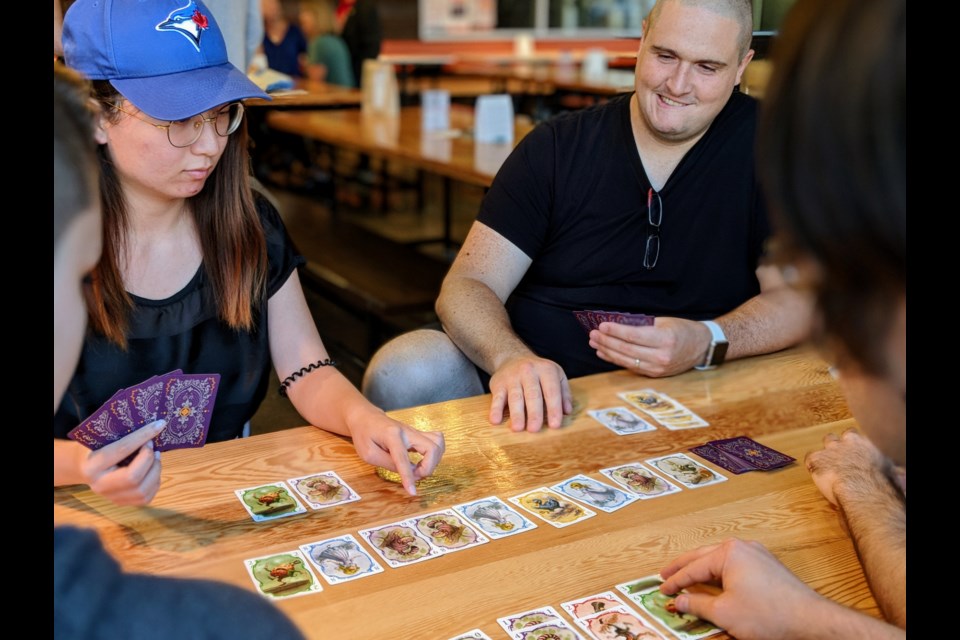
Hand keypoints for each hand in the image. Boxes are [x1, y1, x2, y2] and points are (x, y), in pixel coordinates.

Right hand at [74, 420, 165, 505]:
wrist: (85, 468)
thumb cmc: (96, 448)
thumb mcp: (102, 439)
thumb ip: (123, 436)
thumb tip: (153, 427)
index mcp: (93, 465)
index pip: (121, 449)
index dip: (143, 436)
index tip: (159, 425)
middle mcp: (100, 485)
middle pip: (133, 477)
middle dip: (149, 459)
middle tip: (153, 446)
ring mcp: (111, 497)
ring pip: (142, 490)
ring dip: (156, 470)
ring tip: (155, 457)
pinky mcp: (122, 503)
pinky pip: (146, 497)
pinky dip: (155, 481)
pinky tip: (153, 470)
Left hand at [349, 413, 444, 495]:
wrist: (366, 417)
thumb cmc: (364, 435)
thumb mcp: (368, 453)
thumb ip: (388, 463)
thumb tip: (409, 471)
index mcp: (392, 435)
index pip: (403, 458)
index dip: (408, 477)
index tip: (412, 492)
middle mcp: (407, 431)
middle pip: (431, 448)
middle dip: (428, 468)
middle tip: (415, 475)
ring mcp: (415, 431)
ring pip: (438, 443)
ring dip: (434, 461)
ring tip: (419, 469)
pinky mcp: (418, 434)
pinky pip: (436, 442)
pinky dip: (434, 455)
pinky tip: (423, 461)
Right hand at [488, 355, 572, 431]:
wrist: (512, 358)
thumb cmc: (538, 372)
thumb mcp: (556, 376)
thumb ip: (564, 393)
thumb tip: (567, 411)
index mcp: (546, 370)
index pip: (551, 391)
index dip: (554, 409)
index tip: (555, 425)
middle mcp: (529, 371)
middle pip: (532, 395)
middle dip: (534, 413)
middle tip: (534, 429)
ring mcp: (512, 377)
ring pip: (515, 397)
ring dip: (516, 414)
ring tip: (518, 428)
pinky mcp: (498, 383)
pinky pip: (497, 397)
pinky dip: (495, 409)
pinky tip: (496, 420)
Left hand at [589, 317, 710, 376]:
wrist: (702, 347)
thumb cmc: (683, 330)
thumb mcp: (664, 322)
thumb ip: (642, 325)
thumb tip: (617, 324)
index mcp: (665, 340)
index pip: (634, 336)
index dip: (616, 331)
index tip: (602, 326)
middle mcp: (661, 357)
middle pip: (627, 350)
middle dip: (607, 341)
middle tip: (593, 334)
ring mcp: (657, 368)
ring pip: (626, 360)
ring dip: (608, 351)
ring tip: (595, 343)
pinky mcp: (654, 374)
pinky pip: (631, 367)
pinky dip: (616, 360)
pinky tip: (605, 353)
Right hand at [658, 539, 826, 639]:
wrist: (809, 620)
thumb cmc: (766, 614)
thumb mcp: (724, 613)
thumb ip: (697, 604)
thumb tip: (679, 601)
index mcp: (728, 553)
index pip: (693, 568)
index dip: (675, 581)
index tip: (662, 590)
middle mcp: (742, 547)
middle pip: (704, 557)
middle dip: (684, 568)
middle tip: (665, 575)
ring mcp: (757, 554)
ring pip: (720, 560)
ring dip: (702, 570)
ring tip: (687, 578)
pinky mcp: (768, 566)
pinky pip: (736, 565)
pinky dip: (720, 574)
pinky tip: (715, 582)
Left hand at [805, 428, 895, 507]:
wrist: (864, 491)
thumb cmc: (882, 485)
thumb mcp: (893, 473)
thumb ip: (893, 469)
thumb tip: (900, 474)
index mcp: (867, 442)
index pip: (855, 436)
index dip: (852, 445)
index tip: (852, 454)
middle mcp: (848, 441)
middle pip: (836, 437)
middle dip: (836, 446)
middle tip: (838, 460)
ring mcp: (831, 449)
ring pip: (825, 443)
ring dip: (825, 452)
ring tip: (827, 465)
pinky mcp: (817, 459)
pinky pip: (810, 457)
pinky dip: (813, 465)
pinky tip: (817, 473)